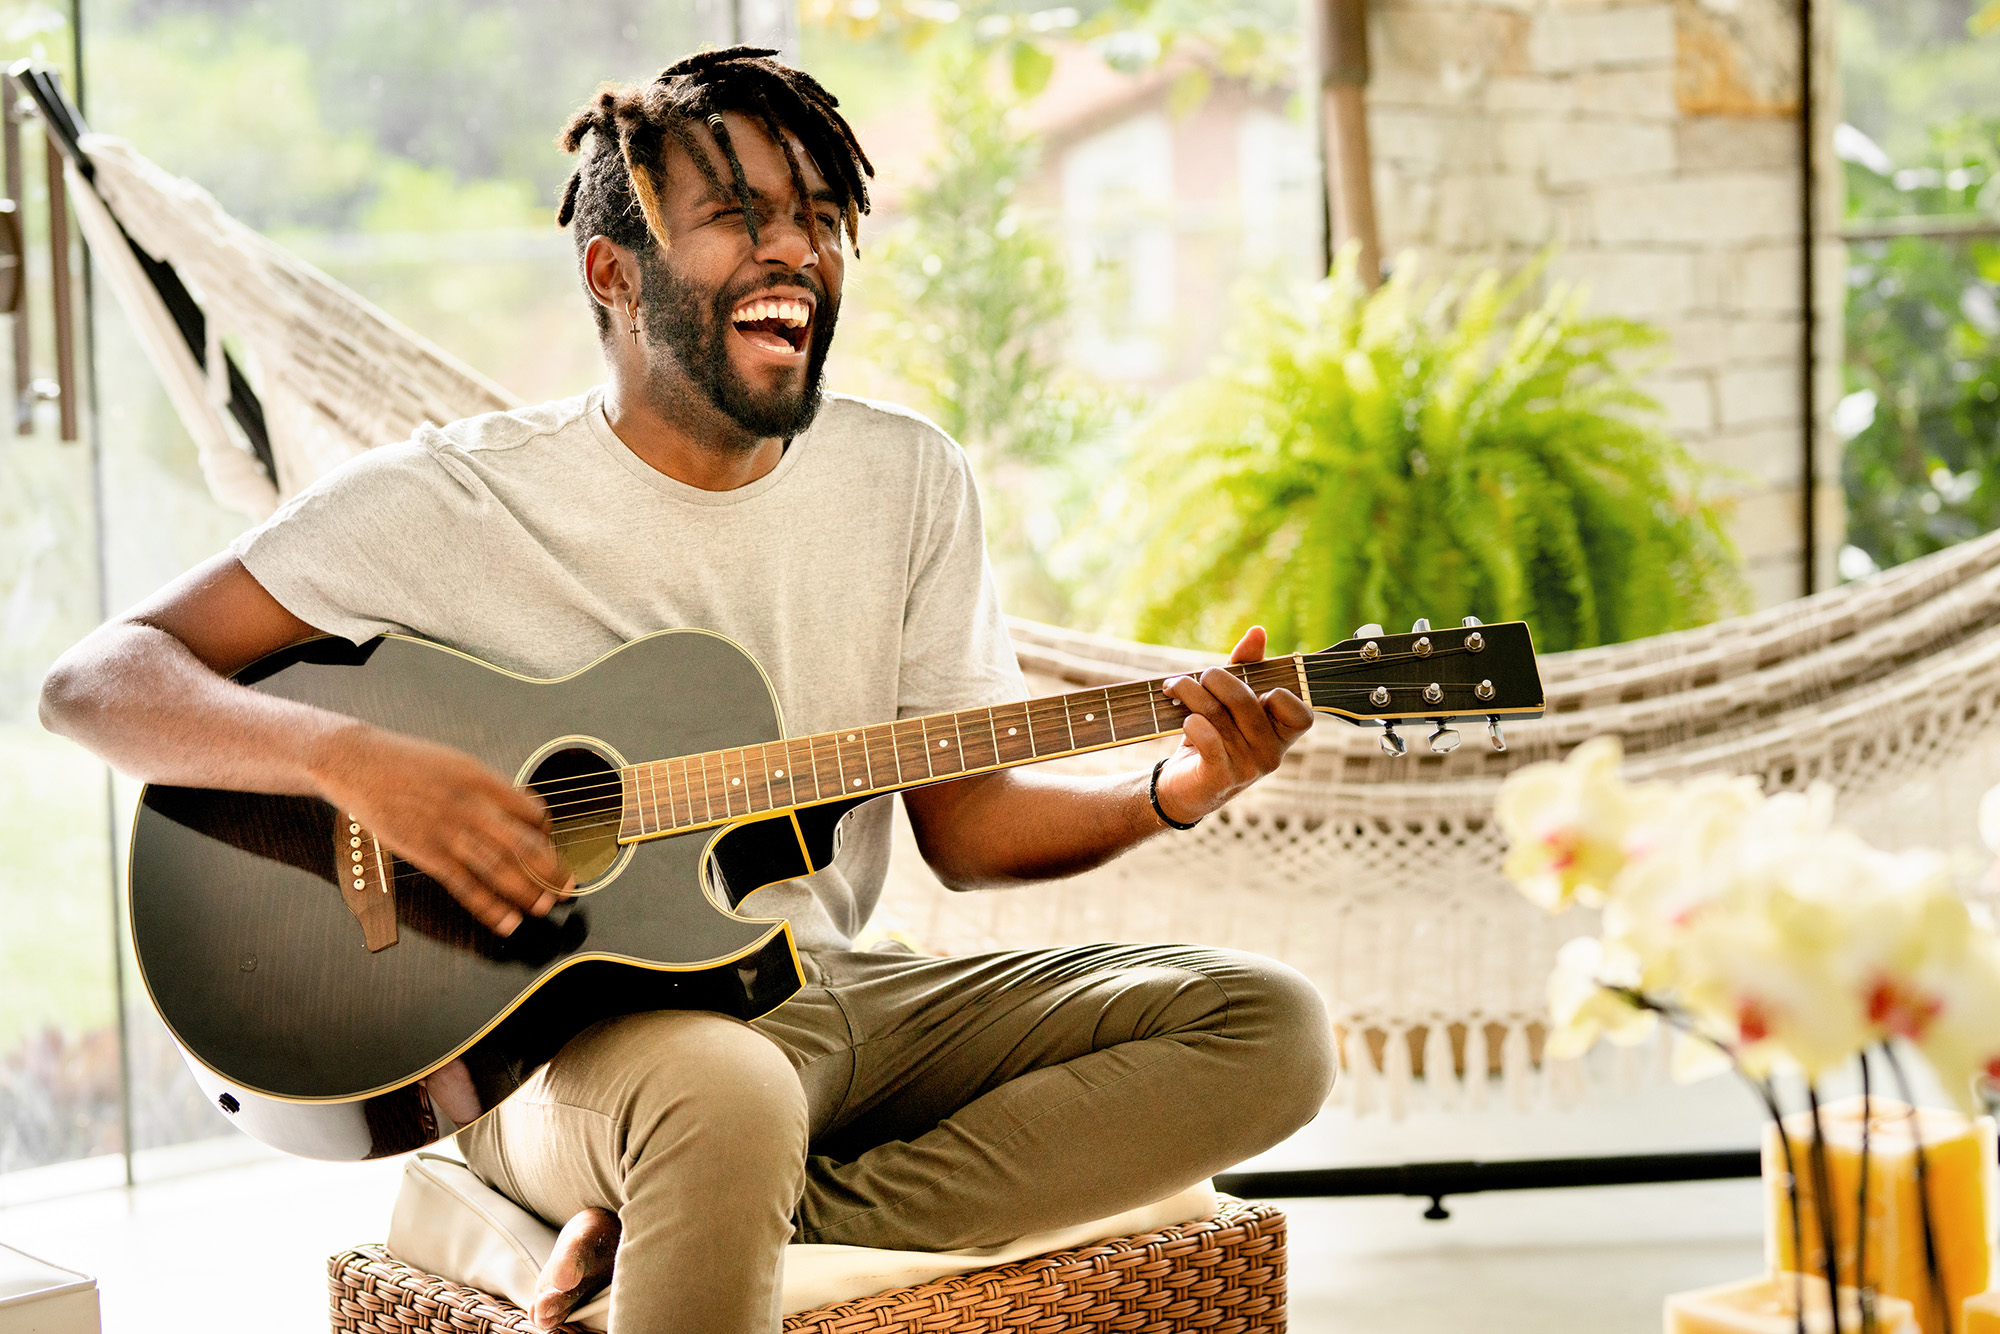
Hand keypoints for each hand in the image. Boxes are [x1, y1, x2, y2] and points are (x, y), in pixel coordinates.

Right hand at [314, 724, 571, 935]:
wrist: (360, 763)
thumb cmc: (410, 763)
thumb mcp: (458, 764)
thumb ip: (489, 788)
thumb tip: (521, 810)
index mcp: (483, 780)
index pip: (531, 811)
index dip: (548, 834)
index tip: (553, 847)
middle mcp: (471, 806)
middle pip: (523, 844)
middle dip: (550, 870)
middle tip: (568, 887)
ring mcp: (448, 831)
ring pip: (499, 868)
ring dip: (527, 892)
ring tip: (546, 907)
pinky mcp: (427, 852)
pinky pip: (465, 885)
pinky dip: (489, 907)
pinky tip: (507, 920)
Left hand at [1155, 626, 1313, 825]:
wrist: (1183, 786)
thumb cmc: (1213, 736)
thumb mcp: (1230, 701)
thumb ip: (1247, 667)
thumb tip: (1258, 631)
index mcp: (1283, 736)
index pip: (1301, 714)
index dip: (1279, 695)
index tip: (1255, 689)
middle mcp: (1271, 754)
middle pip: (1245, 700)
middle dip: (1214, 678)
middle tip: (1197, 677)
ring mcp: (1248, 768)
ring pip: (1217, 713)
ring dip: (1189, 691)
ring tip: (1174, 686)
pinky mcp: (1220, 777)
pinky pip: (1206, 736)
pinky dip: (1191, 721)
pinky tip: (1185, 720)